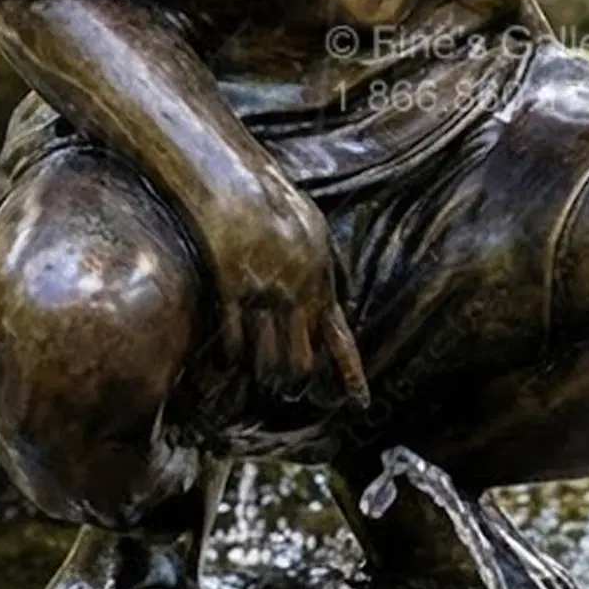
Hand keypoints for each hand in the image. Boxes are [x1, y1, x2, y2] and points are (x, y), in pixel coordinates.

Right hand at [196, 167, 369, 411]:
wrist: (236, 185)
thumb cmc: (277, 205)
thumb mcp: (318, 234)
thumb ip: (332, 271)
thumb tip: (344, 302)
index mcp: (321, 282)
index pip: (340, 340)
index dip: (351, 375)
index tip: (360, 404)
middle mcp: (295, 295)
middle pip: (301, 361)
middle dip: (297, 383)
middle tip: (292, 393)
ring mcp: (261, 295)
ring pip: (265, 360)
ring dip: (264, 378)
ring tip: (263, 384)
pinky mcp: (229, 291)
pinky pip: (232, 341)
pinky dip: (231, 359)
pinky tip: (229, 366)